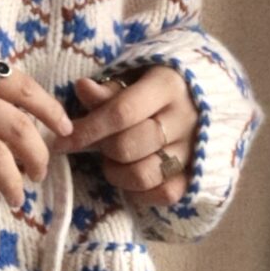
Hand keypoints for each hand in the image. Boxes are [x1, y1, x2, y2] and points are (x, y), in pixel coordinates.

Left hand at [52, 63, 198, 208]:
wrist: (206, 95)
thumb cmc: (159, 86)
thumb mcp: (136, 77)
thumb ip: (109, 89)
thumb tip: (82, 88)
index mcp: (168, 85)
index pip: (121, 113)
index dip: (87, 130)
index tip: (63, 141)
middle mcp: (185, 117)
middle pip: (128, 147)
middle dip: (103, 150)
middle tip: (99, 145)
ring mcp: (194, 148)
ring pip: (144, 175)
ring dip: (118, 174)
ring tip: (113, 162)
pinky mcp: (198, 173)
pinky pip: (165, 194)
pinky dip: (141, 193)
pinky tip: (131, 180)